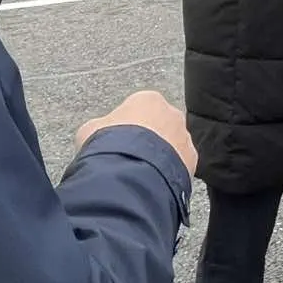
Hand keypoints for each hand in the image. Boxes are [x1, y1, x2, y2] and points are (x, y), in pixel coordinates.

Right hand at [75, 90, 196, 176]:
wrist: (129, 172)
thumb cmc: (108, 145)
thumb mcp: (90, 130)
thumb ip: (100, 127)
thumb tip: (100, 133)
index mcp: (148, 100)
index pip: (139, 110)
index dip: (126, 127)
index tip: (118, 142)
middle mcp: (172, 114)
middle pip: (160, 126)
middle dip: (148, 140)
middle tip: (131, 158)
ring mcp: (185, 137)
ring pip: (173, 146)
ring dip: (161, 157)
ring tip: (142, 174)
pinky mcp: (192, 160)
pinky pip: (180, 165)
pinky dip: (169, 173)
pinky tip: (154, 182)